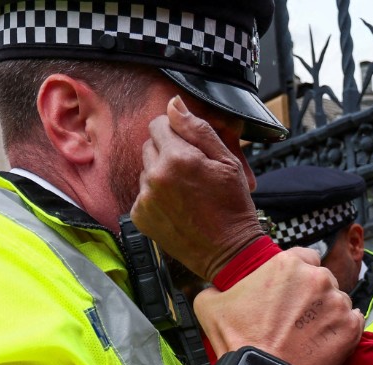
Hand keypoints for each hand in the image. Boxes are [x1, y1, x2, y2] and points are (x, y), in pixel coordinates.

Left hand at [133, 96, 262, 280]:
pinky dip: (156, 196)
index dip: (175, 132)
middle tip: (192, 172)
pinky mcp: (139, 216)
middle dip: (168, 152)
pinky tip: (176, 206)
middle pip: (149, 145)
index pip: (159, 124)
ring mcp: (145, 197)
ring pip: (146, 169)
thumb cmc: (233, 207)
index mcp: (177, 158)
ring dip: (161, 174)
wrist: (229, 252)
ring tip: (186, 192)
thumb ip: (197, 130)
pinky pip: (142, 193)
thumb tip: (174, 105)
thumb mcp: (226, 162)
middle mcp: (155, 176)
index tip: (190, 147)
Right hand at [194, 253, 363, 364]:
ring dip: (328, 314)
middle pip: (323, 280)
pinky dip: (343, 332)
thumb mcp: (210, 305)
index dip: (298, 277)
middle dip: (313, 296)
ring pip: (338, 302)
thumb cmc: (236, 341)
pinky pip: (354, 322)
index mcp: (287, 264)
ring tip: (309, 336)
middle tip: (298, 319)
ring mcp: (337, 303)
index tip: (291, 293)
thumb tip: (215, 290)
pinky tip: (325, 343)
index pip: (305, 258)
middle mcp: (318, 278)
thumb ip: (217, 288)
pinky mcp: (350, 329)